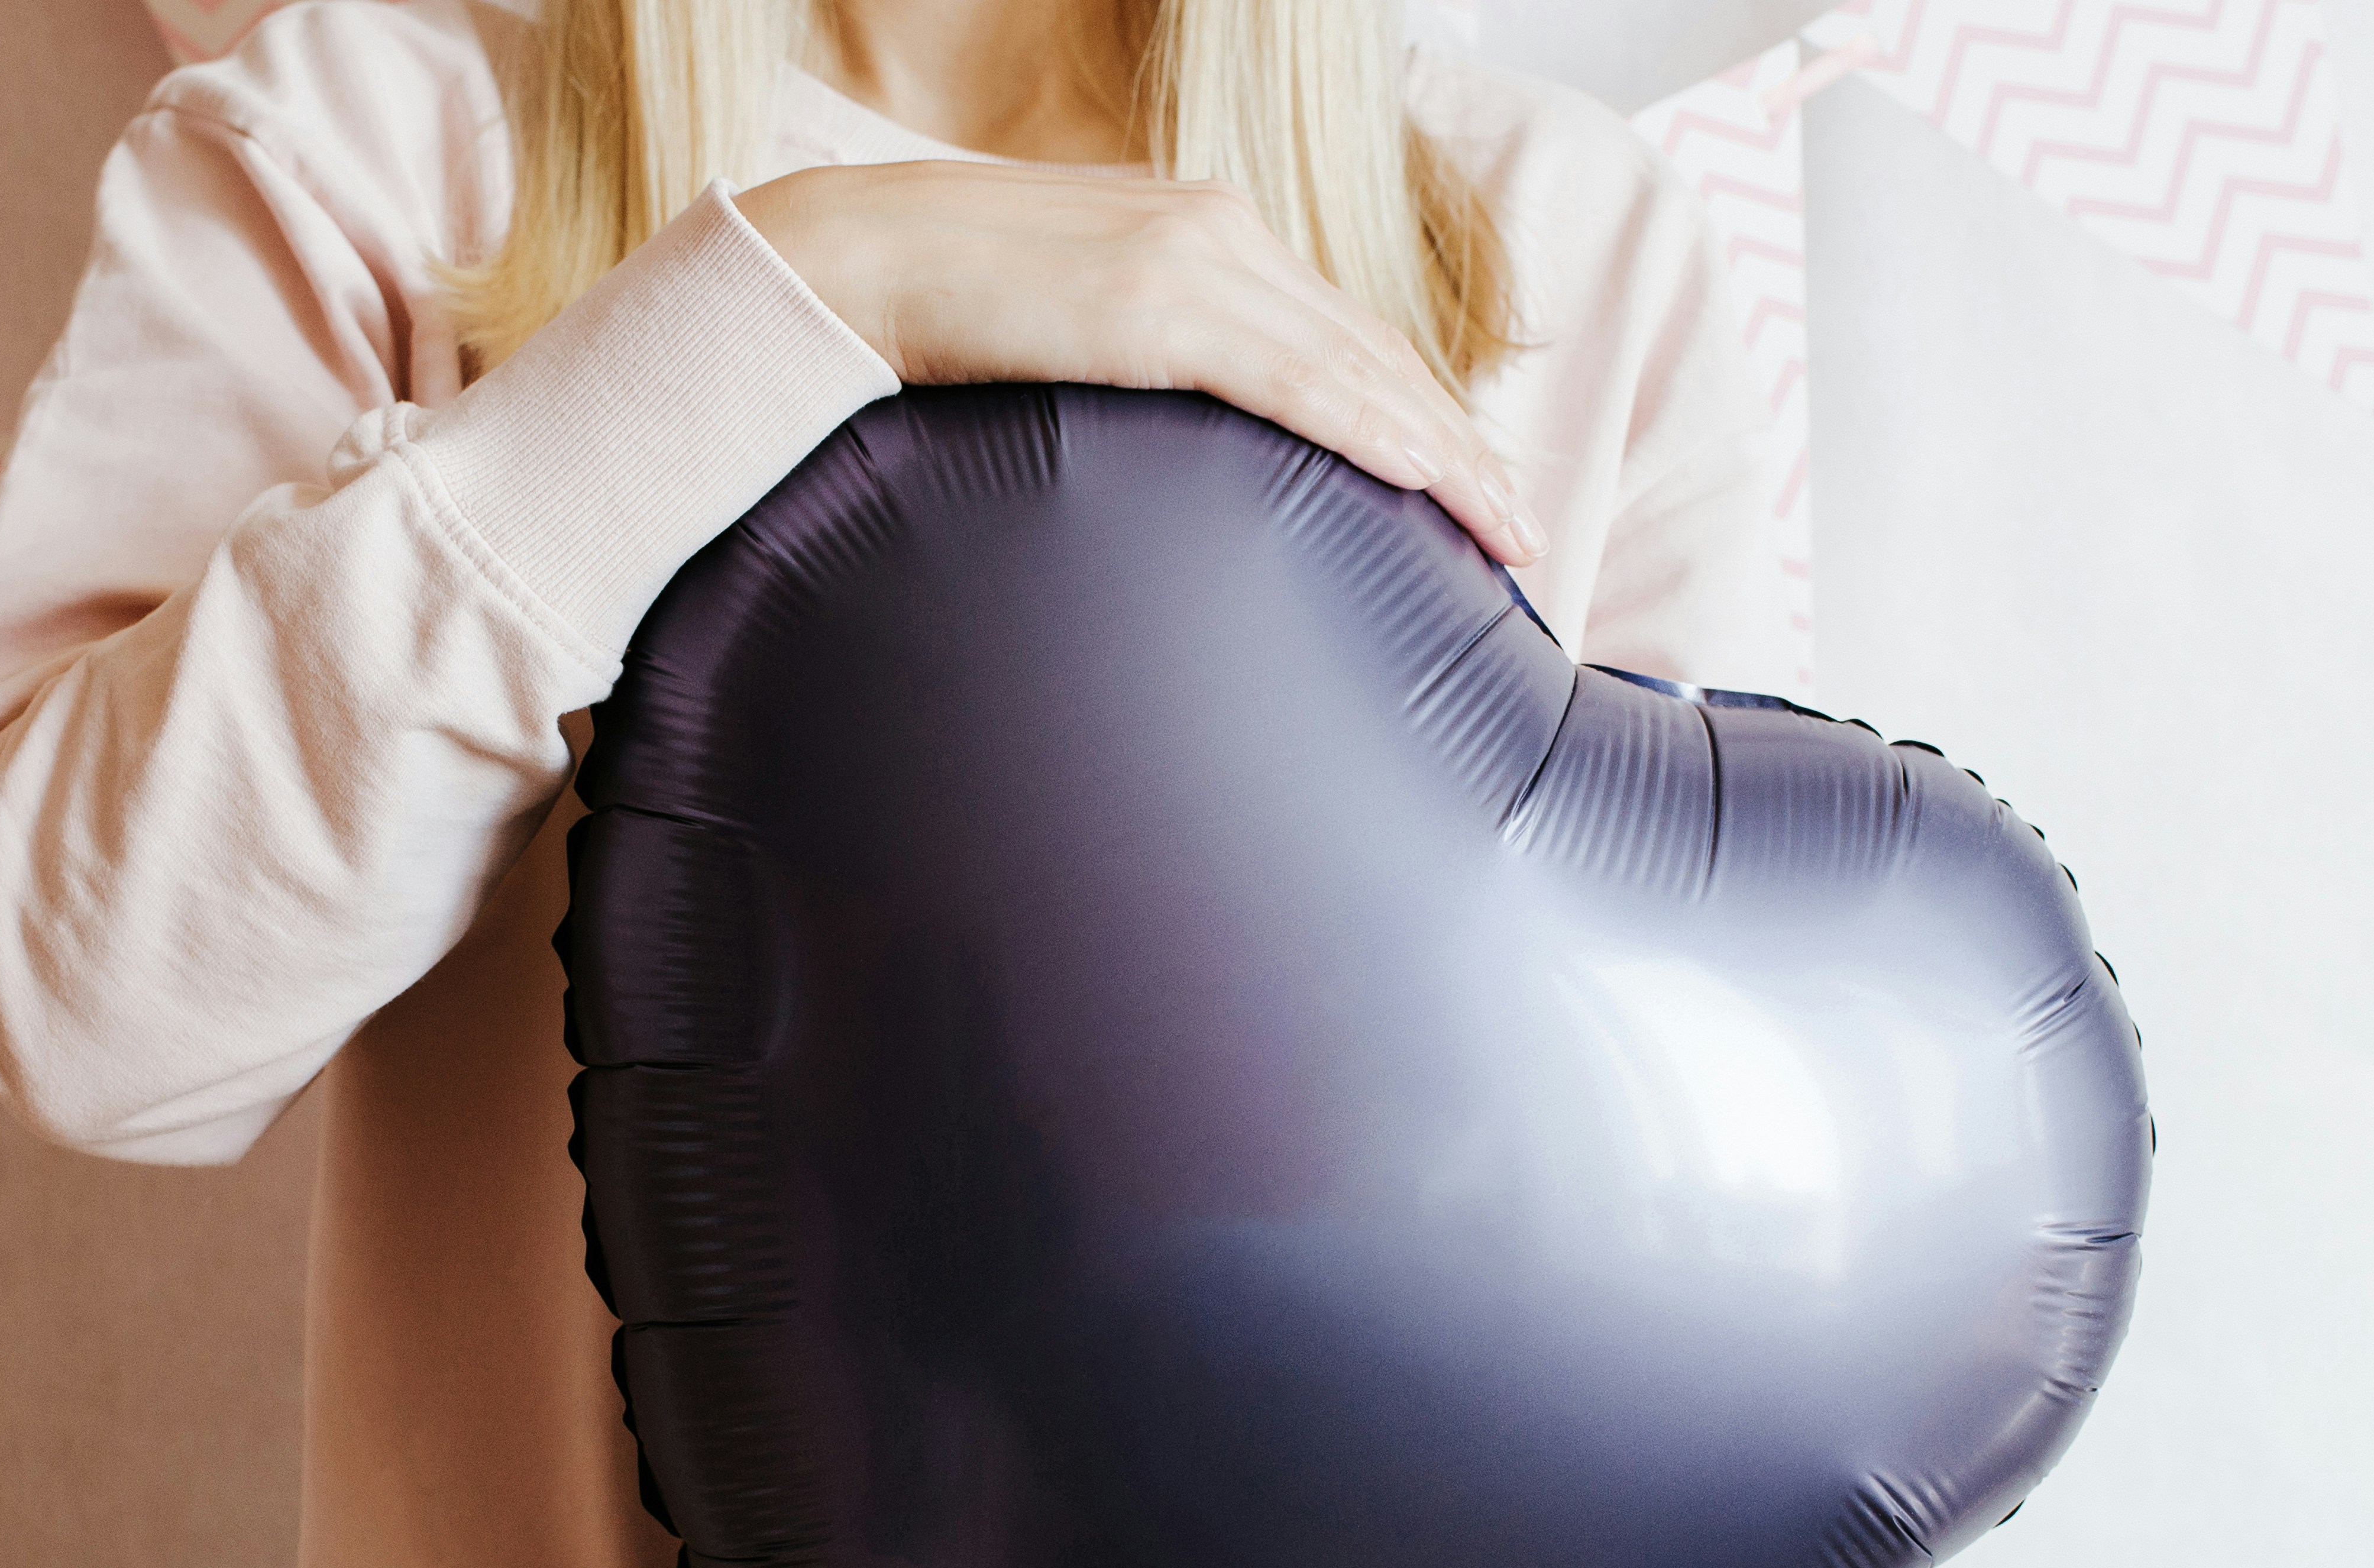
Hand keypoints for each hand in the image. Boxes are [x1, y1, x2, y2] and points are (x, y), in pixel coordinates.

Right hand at [735, 161, 1545, 567]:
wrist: (852, 260)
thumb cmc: (939, 312)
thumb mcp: (1065, 330)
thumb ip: (1130, 359)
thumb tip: (1156, 450)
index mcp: (1203, 234)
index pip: (1340, 333)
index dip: (1416, 409)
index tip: (1467, 481)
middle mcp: (1223, 232)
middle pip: (1376, 350)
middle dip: (1459, 442)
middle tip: (1521, 527)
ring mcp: (1198, 261)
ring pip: (1361, 368)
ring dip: (1445, 455)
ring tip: (1505, 528)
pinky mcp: (1163, 302)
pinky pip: (1298, 379)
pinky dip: (1375, 429)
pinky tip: (1429, 477)